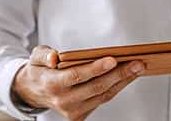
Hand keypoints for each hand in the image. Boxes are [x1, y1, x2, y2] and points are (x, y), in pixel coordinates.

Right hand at [11, 45, 144, 119]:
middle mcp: (63, 100)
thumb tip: (54, 58)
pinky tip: (127, 77)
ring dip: (123, 81)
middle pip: (96, 87)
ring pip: (103, 95)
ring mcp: (73, 111)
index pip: (77, 76)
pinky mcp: (80, 116)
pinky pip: (102, 100)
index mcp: (52, 84)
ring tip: (137, 68)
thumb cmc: (39, 70)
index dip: (96, 68)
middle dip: (120, 74)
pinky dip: (116, 88)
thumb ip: (44, 55)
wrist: (32, 92)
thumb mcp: (35, 56)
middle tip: (137, 63)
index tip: (113, 59)